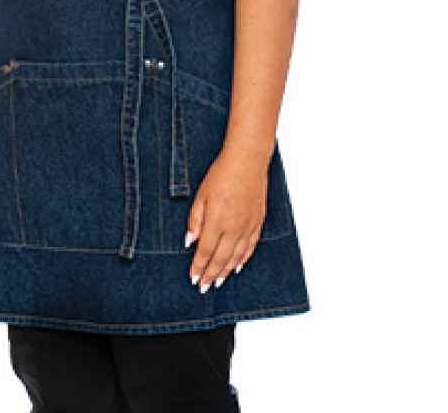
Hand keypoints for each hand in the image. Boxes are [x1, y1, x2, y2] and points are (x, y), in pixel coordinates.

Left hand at [185, 143, 271, 292]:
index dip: (199, 267)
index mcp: (218, 221)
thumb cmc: (222, 174)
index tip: (193, 278)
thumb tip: (189, 242)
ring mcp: (248, 226)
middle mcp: (234, 227)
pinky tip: (237, 266)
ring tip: (218, 281)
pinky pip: (250, 247)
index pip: (206, 252)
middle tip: (204, 287)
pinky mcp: (258, 222)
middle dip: (211, 274)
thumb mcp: (201, 194)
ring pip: (237, 256)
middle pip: (221, 259)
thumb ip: (195, 220)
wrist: (247, 160)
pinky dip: (243, 259)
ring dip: (226, 271)